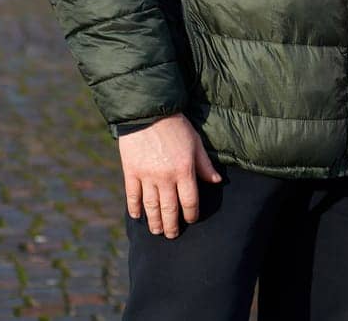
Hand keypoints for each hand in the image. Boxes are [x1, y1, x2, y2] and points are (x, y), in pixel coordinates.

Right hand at [119, 114, 221, 237]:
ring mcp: (146, 176)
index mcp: (184, 170)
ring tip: (156, 231)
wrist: (149, 113)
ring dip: (154, 222)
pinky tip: (137, 216)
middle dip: (171, 226)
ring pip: (151, 207)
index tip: (192, 219)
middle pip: (169, 209)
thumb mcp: (196, 143)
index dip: (192, 214)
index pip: (190, 201)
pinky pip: (132, 196)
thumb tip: (216, 181)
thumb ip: (204, 165)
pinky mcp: (130, 172)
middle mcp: (165, 177)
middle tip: (172, 235)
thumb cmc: (177, 127)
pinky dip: (134, 208)